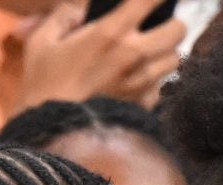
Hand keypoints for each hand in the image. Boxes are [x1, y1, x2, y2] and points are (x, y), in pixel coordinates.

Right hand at [0, 0, 185, 111]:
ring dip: (166, 54)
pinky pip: (163, 86)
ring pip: (176, 59)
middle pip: (180, 29)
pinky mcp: (145, 106)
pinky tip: (140, 82)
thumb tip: (83, 5)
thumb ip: (65, 14)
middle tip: (157, 27)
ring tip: (151, 55)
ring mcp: (144, 83)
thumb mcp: (42, 41)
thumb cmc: (44, 86)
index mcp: (111, 33)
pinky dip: (157, 81)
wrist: (54, 134)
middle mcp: (135, 56)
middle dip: (171, 24)